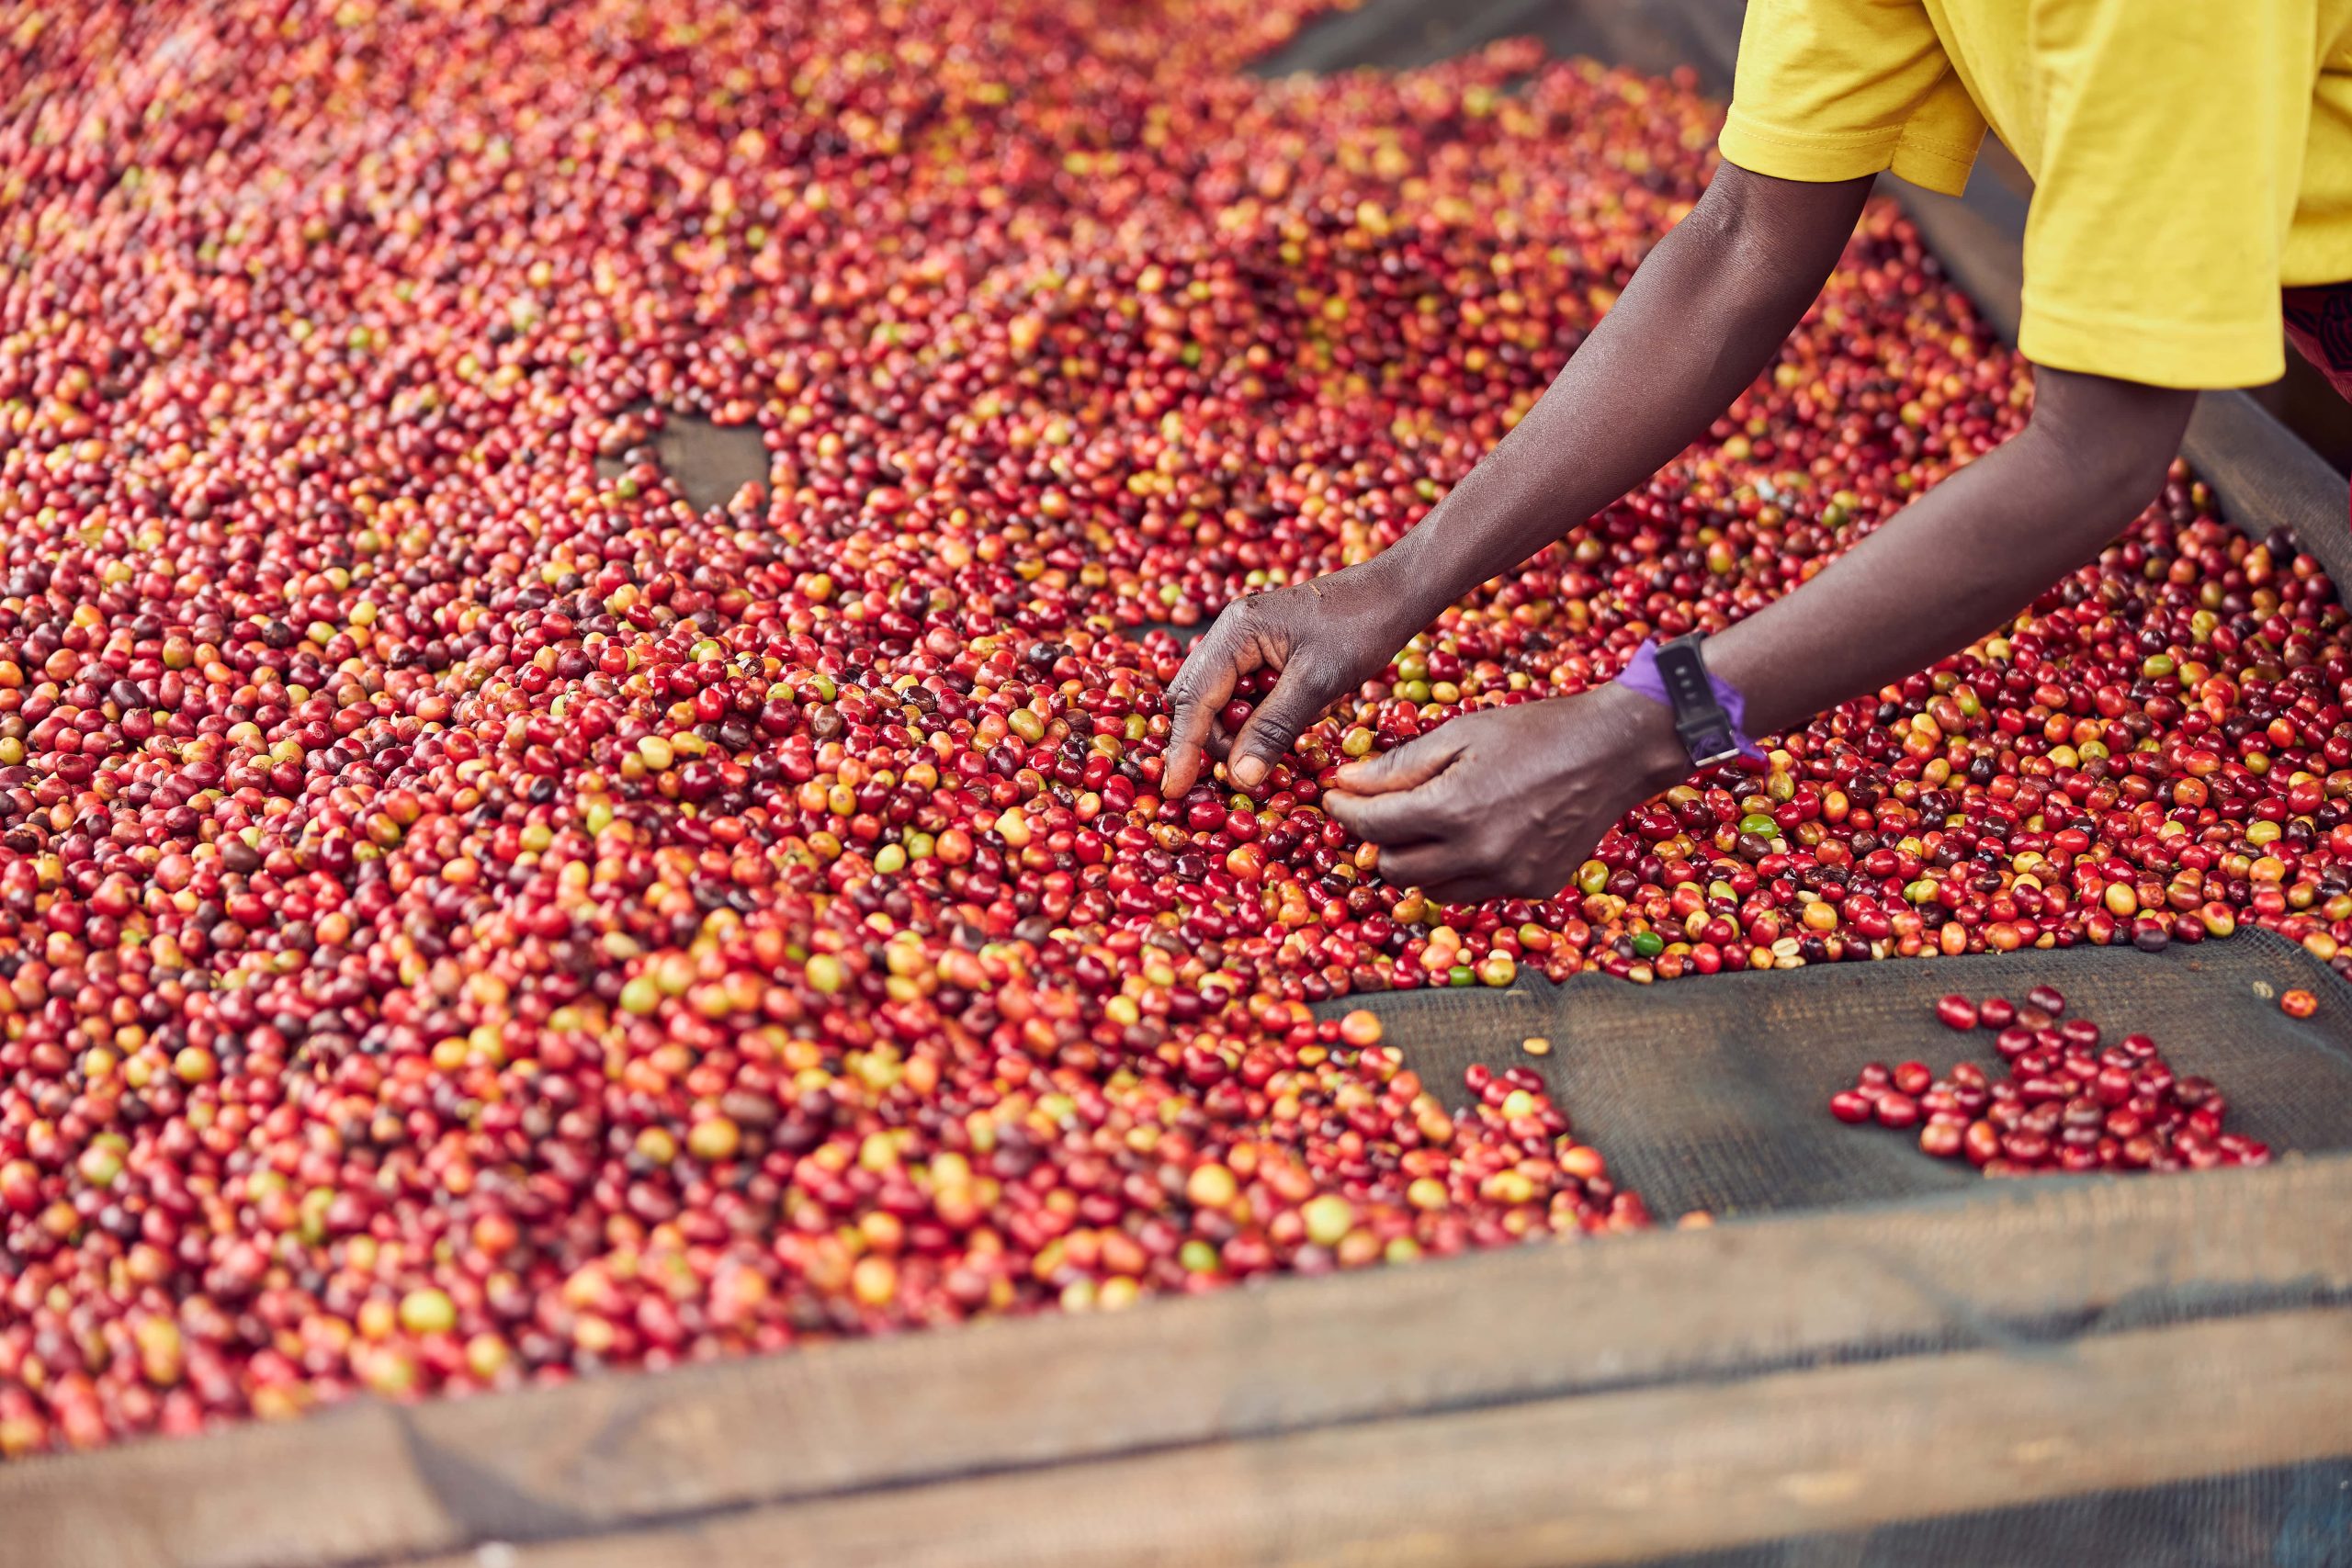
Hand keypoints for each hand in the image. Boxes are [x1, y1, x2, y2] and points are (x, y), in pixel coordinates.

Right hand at [1162, 560, 1427, 797]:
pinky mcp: (1263, 652)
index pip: (1194, 699)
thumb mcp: (1317, 683)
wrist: (1396, 592)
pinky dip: (1253, 721)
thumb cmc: (1361, 628)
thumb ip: (1273, 728)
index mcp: (1235, 632)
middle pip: (1195, 699)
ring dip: (1233, 734)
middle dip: (1207, 742)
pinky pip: (1243, 694)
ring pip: (1218, 700)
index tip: (1174, 788)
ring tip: (1263, 756)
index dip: (1183, 748)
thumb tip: (1240, 778)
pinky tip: (1279, 733)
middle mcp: (1230, 634)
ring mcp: (1245, 641)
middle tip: (1232, 776)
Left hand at [1323, 684, 1689, 903]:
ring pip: (1429, 889)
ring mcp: (1507, 876)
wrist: (1613, 751)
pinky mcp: (1532, 886)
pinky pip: (1471, 892)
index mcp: (1453, 809)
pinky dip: (1456, 871)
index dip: (1344, 811)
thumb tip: (1345, 783)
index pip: (1372, 826)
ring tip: (1423, 826)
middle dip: (1377, 839)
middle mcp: (1478, 853)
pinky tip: (1466, 839)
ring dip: (1414, 861)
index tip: (1334, 797)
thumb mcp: (1459, 734)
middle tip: (1378, 810)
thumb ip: (1398, 766)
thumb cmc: (1533, 731)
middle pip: (1393, 867)